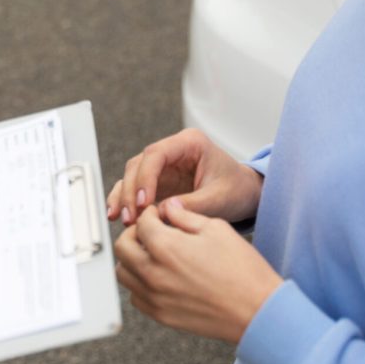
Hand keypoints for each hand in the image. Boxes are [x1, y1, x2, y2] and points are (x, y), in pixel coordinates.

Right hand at [106, 129, 262, 225]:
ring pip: (132, 175)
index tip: (143, 202)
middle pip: (138, 165)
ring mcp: (162, 166)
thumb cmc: (237, 190)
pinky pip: (135, 188)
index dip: (145, 177)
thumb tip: (162, 211)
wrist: (245, 194)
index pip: (156, 154)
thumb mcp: (220, 199)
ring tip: (123, 220)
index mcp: (189, 143)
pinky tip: (119, 216)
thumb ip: (193, 204)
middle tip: (131, 216)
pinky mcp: (158, 181)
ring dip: (124, 197)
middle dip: (131, 191)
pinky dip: (126, 201)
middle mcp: (171, 151)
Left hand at [115, 199, 281, 343]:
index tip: (158, 215)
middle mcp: (153, 273)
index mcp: (165, 247)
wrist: (260, 313)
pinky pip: (135, 296)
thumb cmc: (243, 270)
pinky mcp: (161, 316)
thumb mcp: (216, 229)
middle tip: (151, 232)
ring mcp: (155, 297)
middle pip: (122, 246)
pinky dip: (140, 284)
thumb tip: (166, 207)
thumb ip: (184, 215)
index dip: (150, 213)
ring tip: (153, 254)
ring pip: (123, 272)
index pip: (141, 222)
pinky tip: (159, 276)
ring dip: (132, 259)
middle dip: (134, 234)